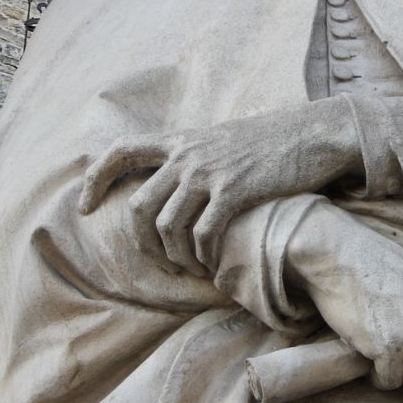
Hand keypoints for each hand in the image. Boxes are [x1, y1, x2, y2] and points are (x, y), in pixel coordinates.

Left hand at [79, 98, 358, 276]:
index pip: (119, 152)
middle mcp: (187, 155)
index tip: (86, 206)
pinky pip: (202, 234)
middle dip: (143, 243)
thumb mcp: (225, 138)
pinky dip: (201, 255)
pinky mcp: (234, 192)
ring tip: (190, 268)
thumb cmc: (276, 141)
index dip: (94, 180)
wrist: (315, 133)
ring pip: (167, 226)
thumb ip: (197, 154)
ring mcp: (209, 173)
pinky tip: (211, 264)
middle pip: (139, 206)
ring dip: (174, 256)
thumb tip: (179, 184)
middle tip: (160, 262)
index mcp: (181, 140)